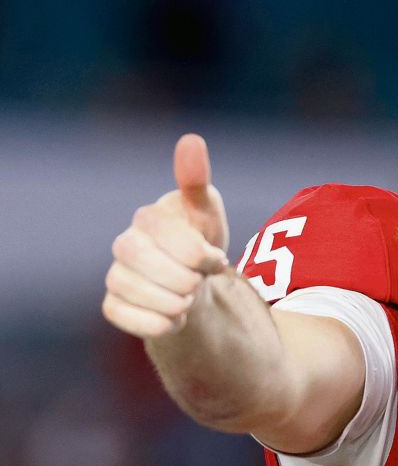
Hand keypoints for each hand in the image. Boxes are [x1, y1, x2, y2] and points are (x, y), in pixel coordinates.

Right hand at [102, 134, 229, 337]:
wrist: (195, 282)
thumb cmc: (201, 238)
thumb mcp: (208, 210)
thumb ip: (197, 180)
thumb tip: (190, 140)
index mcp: (148, 217)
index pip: (177, 243)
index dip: (203, 258)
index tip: (216, 260)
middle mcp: (125, 244)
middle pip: (151, 268)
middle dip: (187, 281)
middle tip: (199, 281)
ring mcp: (115, 274)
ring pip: (140, 296)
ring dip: (176, 304)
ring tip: (188, 297)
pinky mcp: (112, 304)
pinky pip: (129, 319)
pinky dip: (161, 324)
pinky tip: (175, 317)